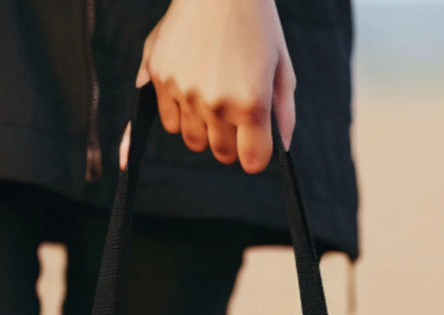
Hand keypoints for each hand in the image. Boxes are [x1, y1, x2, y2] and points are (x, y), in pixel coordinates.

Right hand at [119, 0, 295, 174]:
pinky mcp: (159, 76)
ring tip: (212, 96)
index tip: (255, 140)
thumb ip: (283, 112)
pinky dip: (179, 113)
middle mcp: (216, 103)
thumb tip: (282, 150)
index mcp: (251, 103)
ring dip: (204, 129)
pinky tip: (191, 88)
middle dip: (231, 141)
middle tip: (234, 112)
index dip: (255, 153)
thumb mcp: (282, 66)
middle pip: (222, 153)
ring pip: (194, 140)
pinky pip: (169, 120)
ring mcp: (184, 91)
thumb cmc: (257, 23)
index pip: (252, 161)